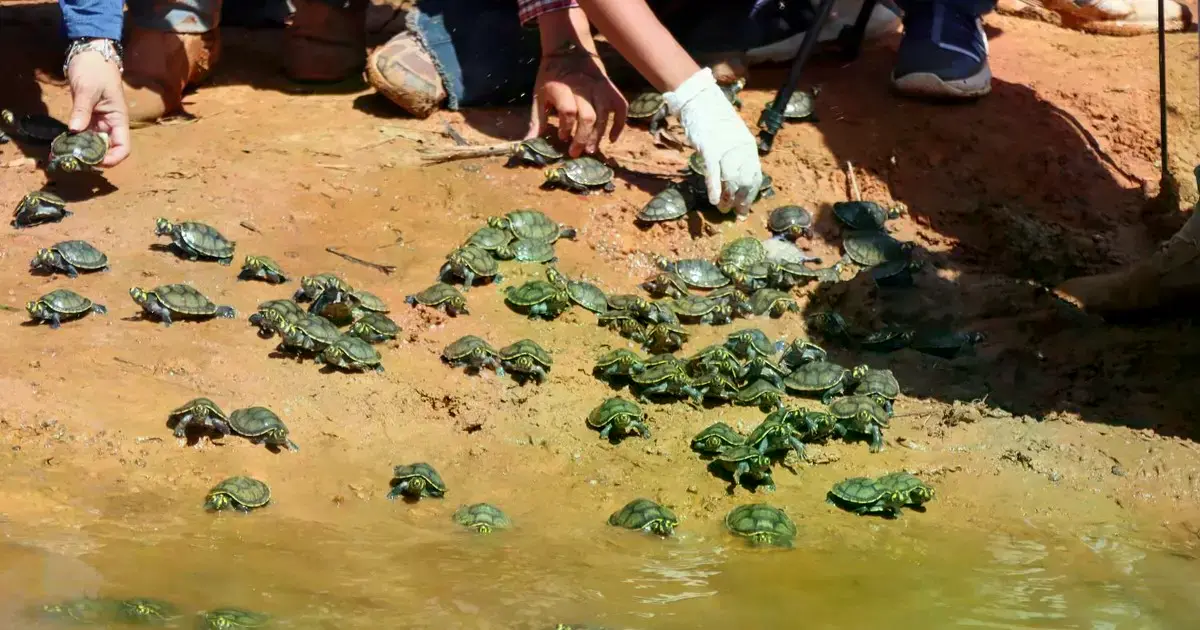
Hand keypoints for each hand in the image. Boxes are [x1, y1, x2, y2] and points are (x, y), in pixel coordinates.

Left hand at [66, 50, 130, 166]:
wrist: (90, 53)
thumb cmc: (95, 70)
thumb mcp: (88, 90)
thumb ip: (81, 111)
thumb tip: (74, 131)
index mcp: (118, 119)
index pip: (123, 147)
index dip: (113, 158)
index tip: (95, 161)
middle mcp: (111, 124)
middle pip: (107, 149)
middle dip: (94, 157)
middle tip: (73, 160)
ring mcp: (99, 121)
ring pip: (93, 143)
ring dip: (82, 150)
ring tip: (65, 153)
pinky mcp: (87, 117)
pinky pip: (83, 134)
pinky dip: (75, 140)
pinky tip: (63, 143)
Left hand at [527, 42, 627, 156]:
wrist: (568, 51)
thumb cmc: (551, 77)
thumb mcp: (539, 95)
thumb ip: (537, 120)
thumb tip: (529, 142)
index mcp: (562, 88)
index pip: (568, 111)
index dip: (565, 127)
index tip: (561, 136)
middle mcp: (583, 88)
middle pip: (588, 117)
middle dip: (582, 138)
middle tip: (575, 152)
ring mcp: (599, 88)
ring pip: (603, 116)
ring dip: (597, 136)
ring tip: (590, 149)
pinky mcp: (610, 89)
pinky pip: (621, 108)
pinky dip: (619, 124)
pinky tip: (611, 138)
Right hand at [664, 68, 760, 215]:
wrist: (700, 100)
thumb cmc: (714, 119)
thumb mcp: (730, 137)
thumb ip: (734, 155)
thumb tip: (734, 177)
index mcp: (749, 146)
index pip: (755, 176)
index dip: (751, 194)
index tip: (745, 208)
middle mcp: (741, 149)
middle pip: (745, 181)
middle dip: (742, 200)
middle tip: (737, 213)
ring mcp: (725, 149)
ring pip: (731, 180)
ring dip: (729, 198)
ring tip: (725, 209)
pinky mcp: (710, 149)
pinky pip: (714, 173)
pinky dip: (715, 188)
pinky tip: (715, 201)